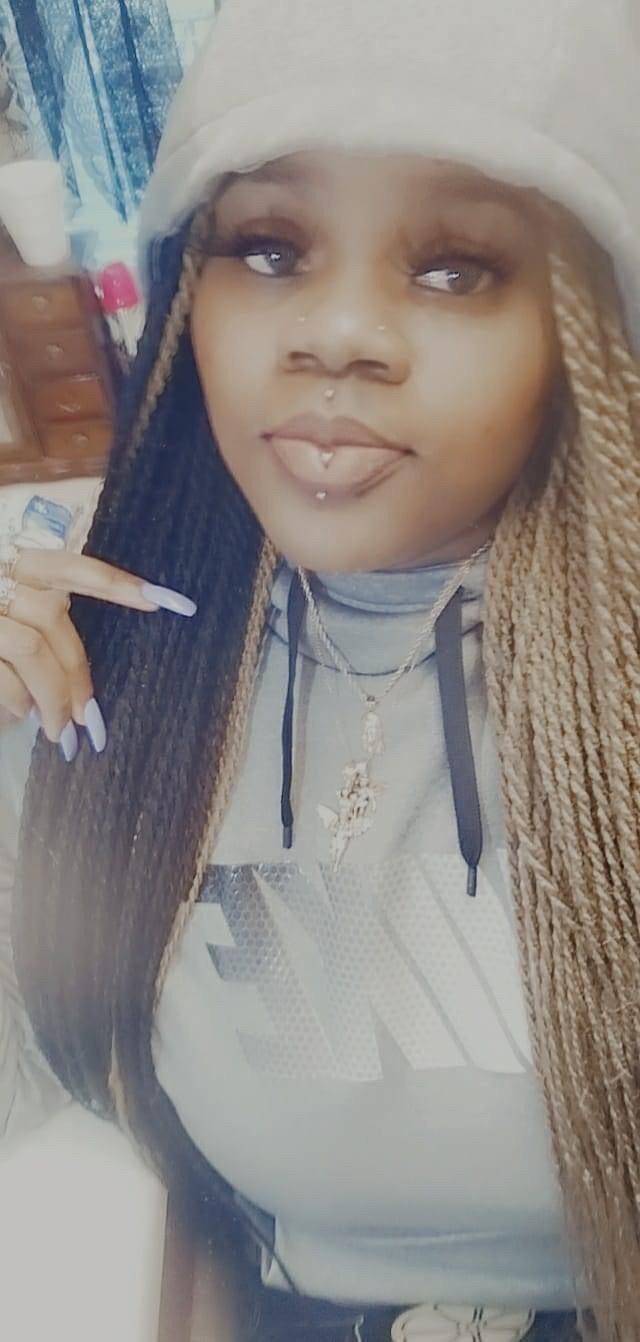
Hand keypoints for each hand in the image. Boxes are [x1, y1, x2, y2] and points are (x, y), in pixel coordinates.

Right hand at [0, 547, 195, 760]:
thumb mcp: (8, 618)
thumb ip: (42, 629)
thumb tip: (87, 685)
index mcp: (9, 563)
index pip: (70, 566)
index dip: (118, 583)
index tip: (172, 603)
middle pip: (53, 617)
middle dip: (78, 674)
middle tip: (92, 721)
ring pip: (29, 648)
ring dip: (53, 697)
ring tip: (62, 733)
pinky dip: (14, 701)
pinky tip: (20, 717)